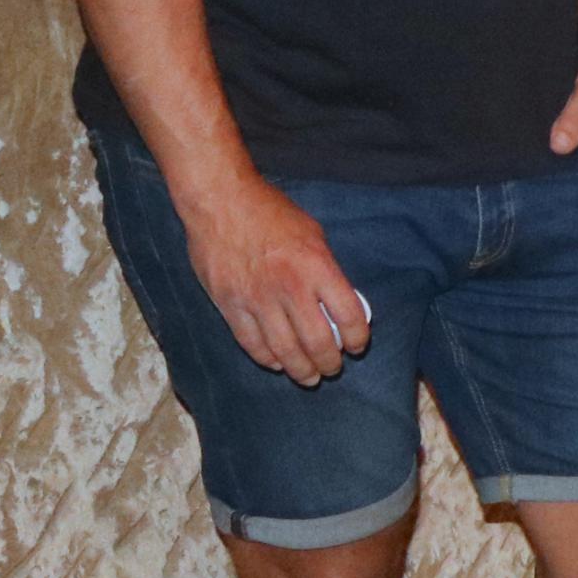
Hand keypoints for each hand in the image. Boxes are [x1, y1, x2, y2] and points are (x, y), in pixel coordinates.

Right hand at [178, 172, 368, 386]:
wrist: (220, 201)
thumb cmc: (270, 213)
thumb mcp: (313, 234)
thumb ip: (327, 270)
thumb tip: (339, 303)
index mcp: (317, 266)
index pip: (349, 316)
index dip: (357, 339)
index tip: (357, 346)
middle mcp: (290, 287)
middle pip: (318, 341)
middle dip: (330, 363)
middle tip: (333, 368)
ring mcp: (257, 298)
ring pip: (285, 350)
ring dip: (301, 370)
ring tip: (309, 376)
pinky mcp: (229, 304)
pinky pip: (252, 343)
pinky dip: (268, 358)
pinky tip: (278, 362)